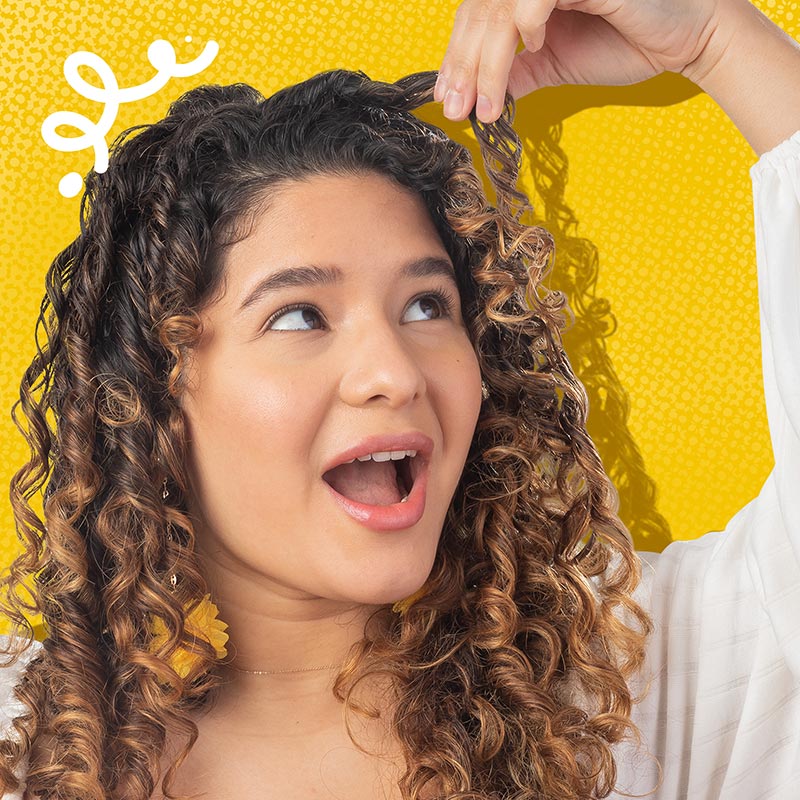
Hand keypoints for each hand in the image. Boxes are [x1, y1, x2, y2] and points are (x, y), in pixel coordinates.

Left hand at [434, 0, 725, 122]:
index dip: (456, 60)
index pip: (477, 18)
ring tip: (485, 105)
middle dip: (462, 67)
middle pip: (479, 11)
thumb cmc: (627, 43)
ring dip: (486, 61)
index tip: (447, 101)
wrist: (686, 39)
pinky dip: (527, 21)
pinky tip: (534, 46)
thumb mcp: (553, 66)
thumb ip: (516, 73)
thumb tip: (475, 95)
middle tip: (456, 110)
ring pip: (499, 8)